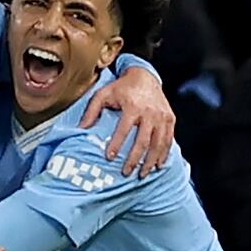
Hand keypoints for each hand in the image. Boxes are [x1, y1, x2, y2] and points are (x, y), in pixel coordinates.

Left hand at [78, 60, 175, 175]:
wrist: (145, 76)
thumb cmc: (121, 87)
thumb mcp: (103, 94)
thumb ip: (91, 111)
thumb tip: (80, 129)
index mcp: (133, 106)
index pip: (124, 129)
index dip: (116, 144)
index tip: (108, 157)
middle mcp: (150, 112)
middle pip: (143, 141)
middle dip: (134, 159)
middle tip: (126, 173)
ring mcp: (162, 116)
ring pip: (158, 143)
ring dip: (150, 161)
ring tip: (142, 174)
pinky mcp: (170, 118)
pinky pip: (168, 139)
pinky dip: (164, 154)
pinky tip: (158, 165)